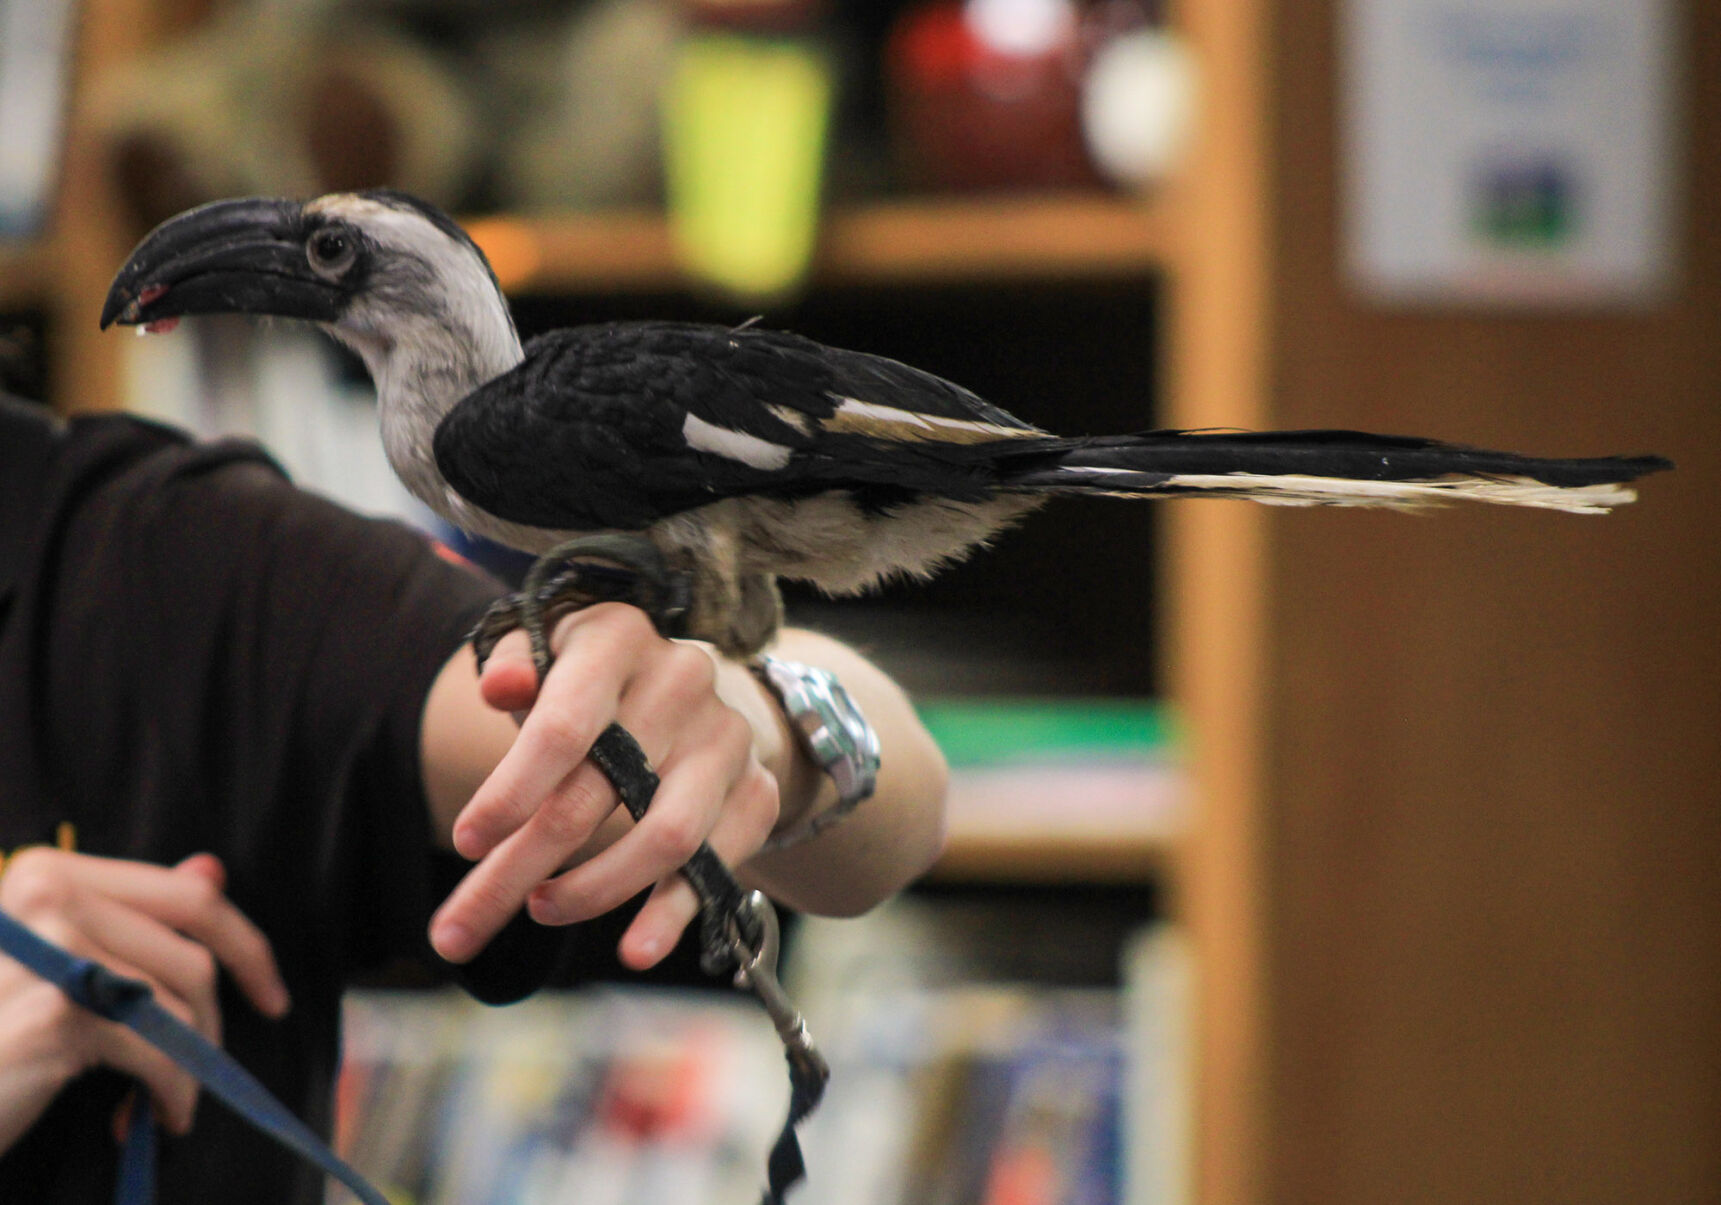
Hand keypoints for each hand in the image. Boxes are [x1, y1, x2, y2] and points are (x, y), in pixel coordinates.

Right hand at [0, 849, 288, 1152]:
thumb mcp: (52, 963)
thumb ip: (126, 916)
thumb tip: (212, 869)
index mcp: (50, 872)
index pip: (189, 895)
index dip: (246, 945)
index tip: (270, 994)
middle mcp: (51, 895)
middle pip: (196, 952)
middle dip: (218, 1017)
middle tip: (212, 1063)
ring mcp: (56, 949)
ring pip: (185, 1002)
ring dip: (190, 1061)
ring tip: (164, 1096)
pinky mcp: (60, 1011)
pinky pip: (162, 1049)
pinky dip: (175, 1090)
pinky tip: (156, 1116)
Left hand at [429, 603, 780, 969]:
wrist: (695, 694)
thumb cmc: (592, 684)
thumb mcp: (548, 656)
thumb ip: (514, 666)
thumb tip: (499, 687)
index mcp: (619, 639)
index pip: (563, 727)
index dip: (511, 792)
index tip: (466, 844)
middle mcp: (683, 681)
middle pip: (597, 795)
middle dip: (520, 866)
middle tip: (463, 925)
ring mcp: (726, 740)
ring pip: (665, 838)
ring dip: (594, 890)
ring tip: (542, 910)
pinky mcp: (756, 792)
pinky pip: (715, 866)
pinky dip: (673, 914)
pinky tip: (634, 950)